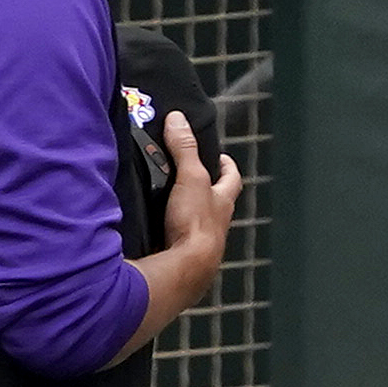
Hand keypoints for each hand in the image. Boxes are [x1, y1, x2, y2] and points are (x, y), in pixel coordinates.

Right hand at [159, 110, 242, 262]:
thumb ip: (184, 150)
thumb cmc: (196, 222)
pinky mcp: (182, 257)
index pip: (231, 178)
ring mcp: (201, 241)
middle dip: (208, 190)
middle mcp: (217, 221)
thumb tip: (178, 119)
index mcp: (223, 201)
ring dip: (187, 214)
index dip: (226, 166)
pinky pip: (177, 241)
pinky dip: (169, 235)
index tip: (219, 157)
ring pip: (199, 223)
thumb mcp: (190, 178)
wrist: (187, 267)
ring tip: (167, 205)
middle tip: (191, 179)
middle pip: (217, 200)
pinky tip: (156, 233)